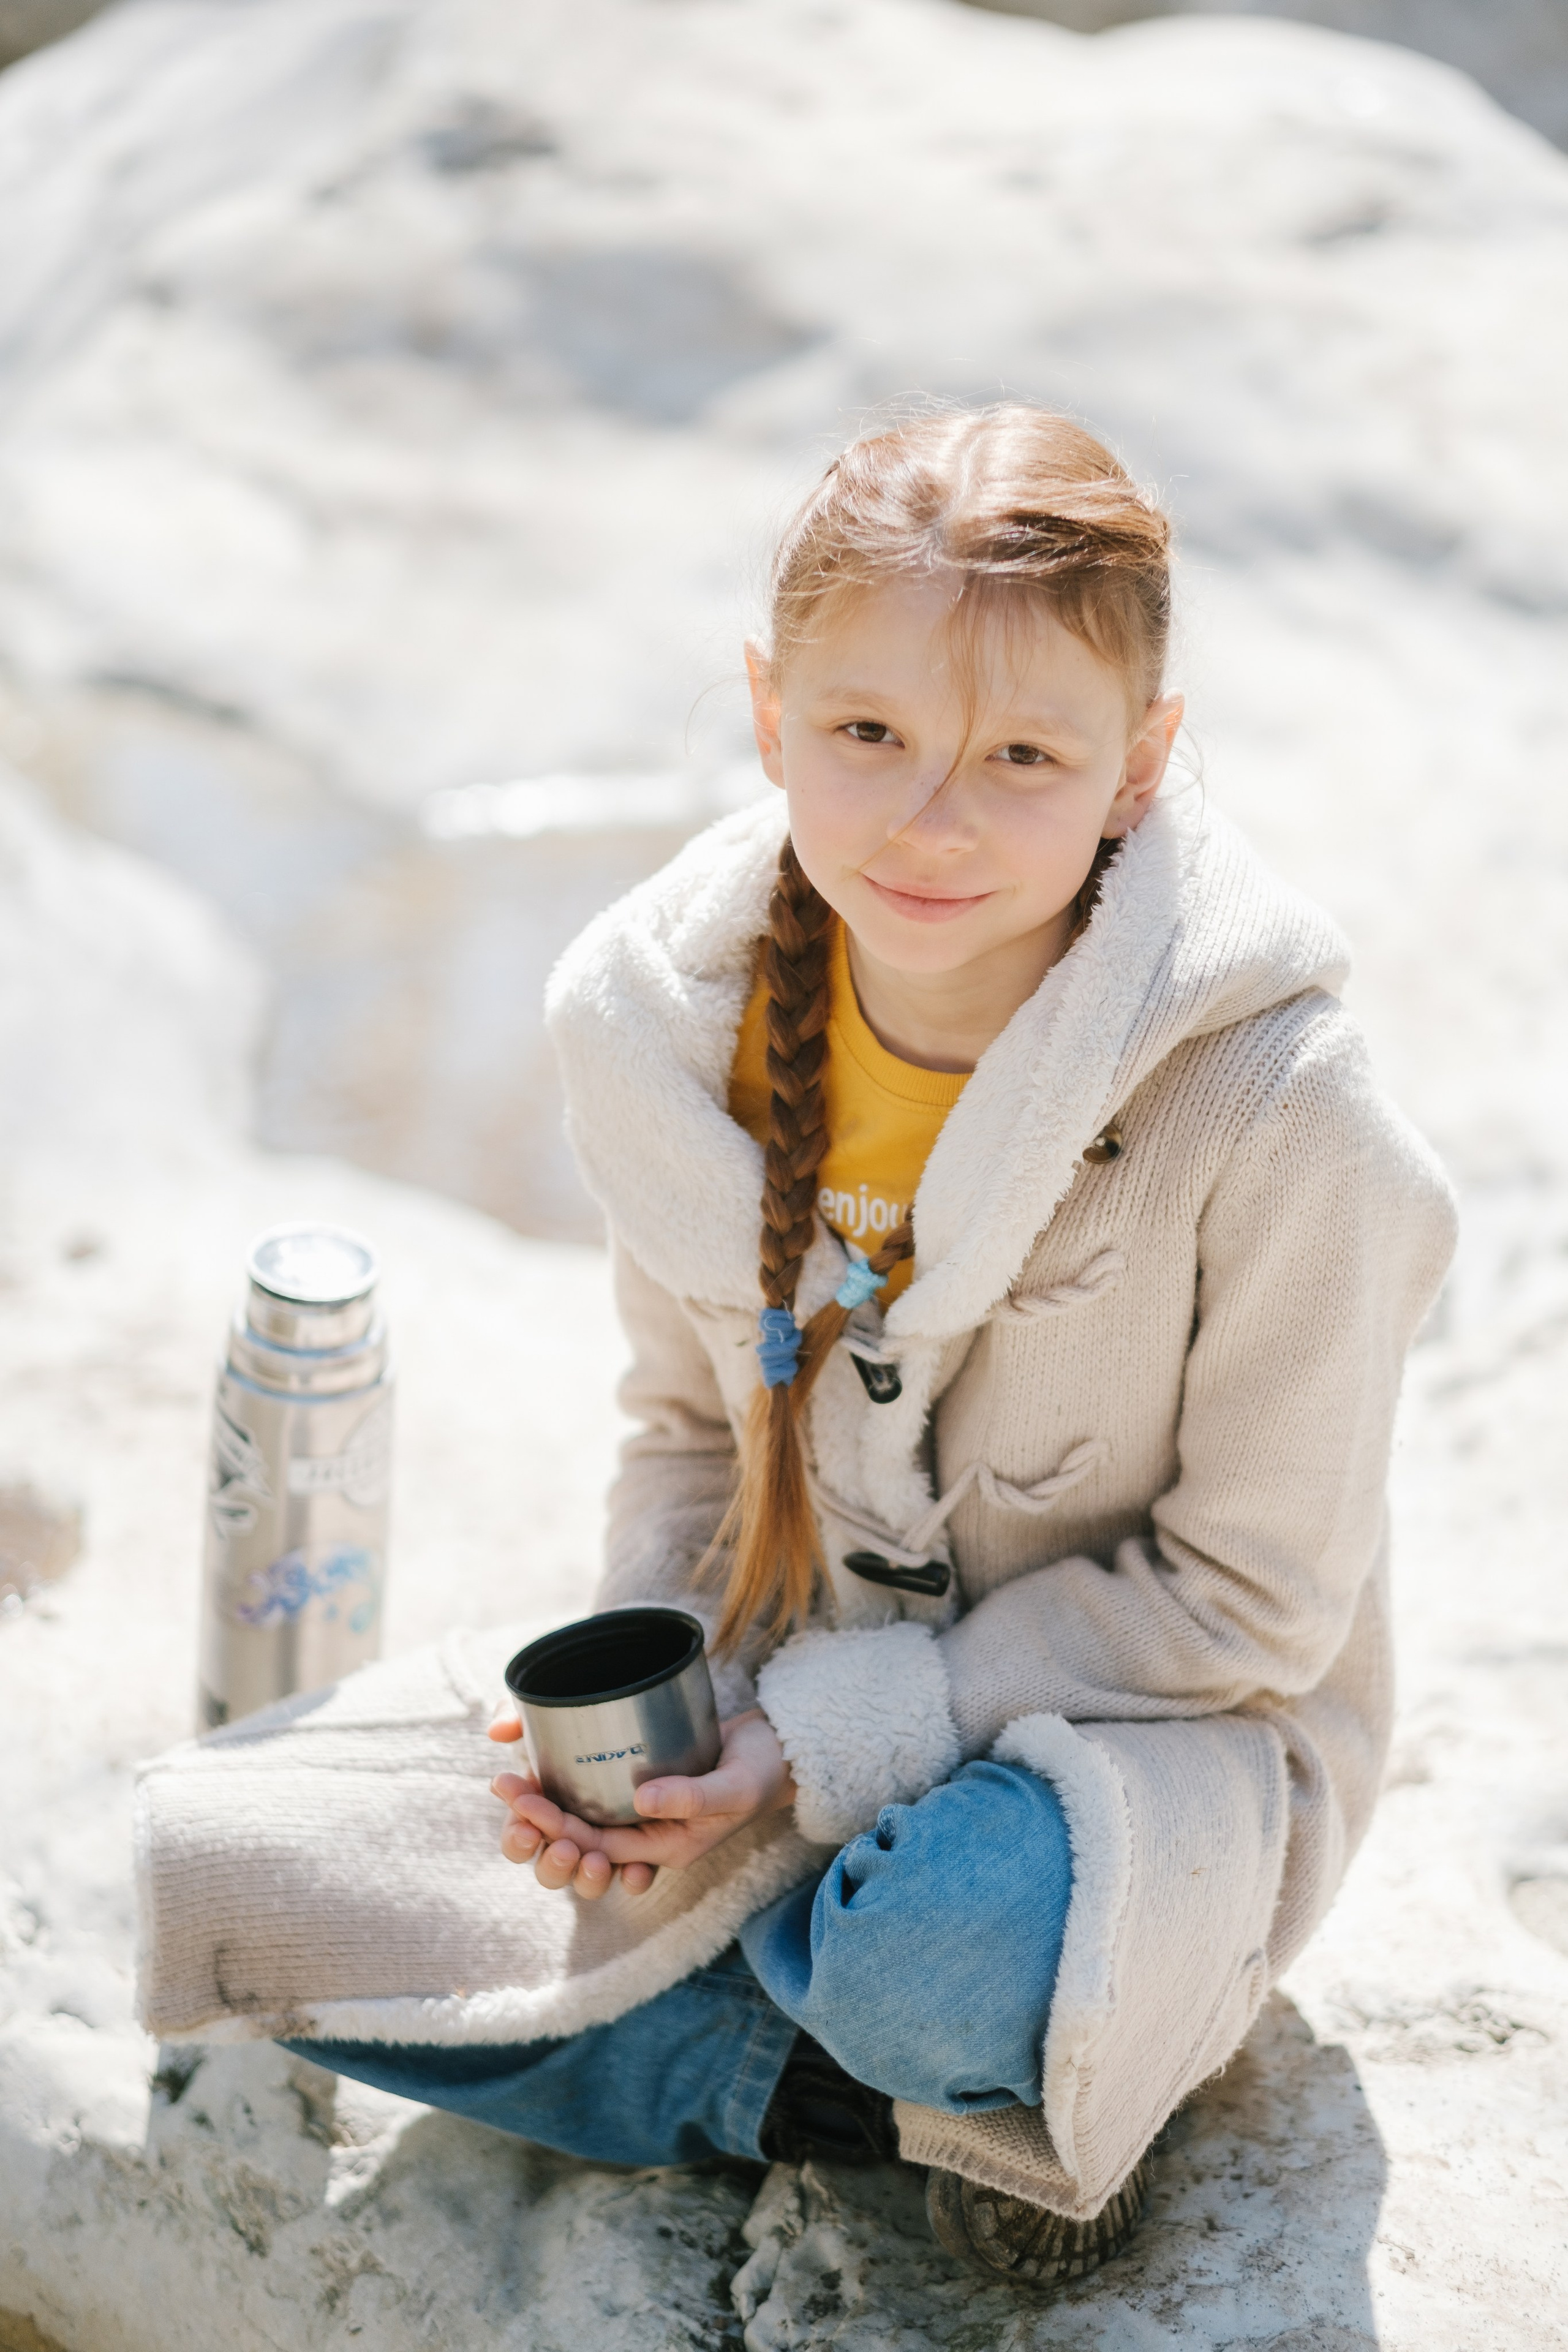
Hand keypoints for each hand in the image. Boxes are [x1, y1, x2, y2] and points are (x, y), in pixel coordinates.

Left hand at [488, 1708, 794, 1900]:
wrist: (777, 1751)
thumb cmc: (760, 1774)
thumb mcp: (731, 1788)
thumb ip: (690, 1797)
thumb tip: (640, 1801)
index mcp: (662, 1848)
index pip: (597, 1846)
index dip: (555, 1827)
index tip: (522, 1800)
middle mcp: (644, 1834)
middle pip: (578, 1838)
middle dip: (537, 1818)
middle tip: (503, 1783)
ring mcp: (641, 1808)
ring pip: (580, 1816)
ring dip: (544, 1802)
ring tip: (510, 1774)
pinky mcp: (639, 1780)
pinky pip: (593, 1789)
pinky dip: (564, 1778)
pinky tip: (538, 1755)